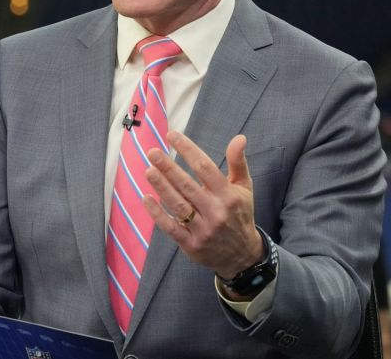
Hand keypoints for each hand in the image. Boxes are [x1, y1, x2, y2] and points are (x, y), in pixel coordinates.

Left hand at [143, 131, 262, 278]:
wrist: (242, 256)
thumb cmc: (240, 214)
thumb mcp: (244, 188)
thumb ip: (238, 162)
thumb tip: (239, 137)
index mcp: (228, 195)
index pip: (205, 167)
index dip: (188, 150)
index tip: (172, 135)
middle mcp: (216, 211)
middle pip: (188, 185)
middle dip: (168, 167)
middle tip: (152, 152)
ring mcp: (203, 229)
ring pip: (178, 205)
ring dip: (161, 187)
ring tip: (148, 171)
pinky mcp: (191, 244)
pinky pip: (171, 228)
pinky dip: (158, 214)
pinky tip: (146, 199)